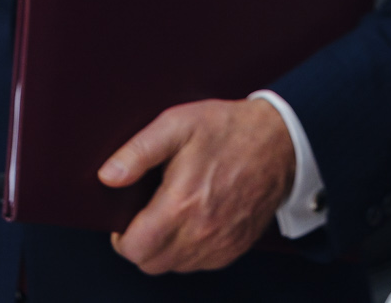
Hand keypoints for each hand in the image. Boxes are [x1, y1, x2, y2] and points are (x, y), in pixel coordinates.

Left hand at [102, 98, 294, 272]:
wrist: (282, 141)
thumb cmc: (230, 130)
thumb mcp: (178, 124)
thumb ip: (138, 151)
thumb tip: (108, 176)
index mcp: (181, 204)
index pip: (134, 249)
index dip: (121, 236)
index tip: (126, 218)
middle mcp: (201, 232)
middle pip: (151, 263)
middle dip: (141, 244)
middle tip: (147, 215)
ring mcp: (221, 244)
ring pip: (175, 267)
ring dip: (165, 249)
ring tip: (172, 215)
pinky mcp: (235, 247)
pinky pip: (200, 264)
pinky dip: (190, 250)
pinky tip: (194, 221)